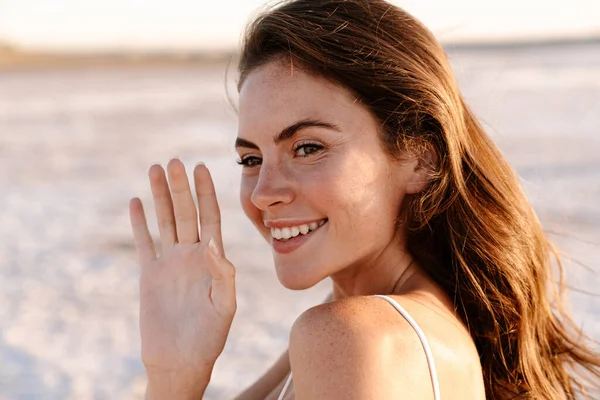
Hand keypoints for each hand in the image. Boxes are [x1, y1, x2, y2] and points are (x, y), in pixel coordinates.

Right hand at [129, 159, 235, 388]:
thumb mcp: (225, 307)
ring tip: (155, 168)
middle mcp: (192, 255)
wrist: (181, 360)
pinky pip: (144, 242)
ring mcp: (170, 263)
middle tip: (174, 161)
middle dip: (180, 187)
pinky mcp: (150, 275)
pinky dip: (139, 223)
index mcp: (213, 260)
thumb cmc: (210, 337)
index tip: (202, 167)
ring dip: (160, 197)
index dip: (206, 193)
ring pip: (165, 221)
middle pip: (186, 213)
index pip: (211, 218)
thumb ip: (223, 274)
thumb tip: (212, 243)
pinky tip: (136, 202)